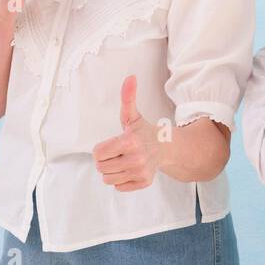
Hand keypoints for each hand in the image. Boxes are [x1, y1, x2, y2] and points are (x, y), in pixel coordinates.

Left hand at [92, 74, 161, 191]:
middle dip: (106, 160)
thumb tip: (130, 77)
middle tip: (119, 152)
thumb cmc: (144, 132)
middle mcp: (136, 158)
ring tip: (124, 160)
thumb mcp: (132, 116)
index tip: (112, 144)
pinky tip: (131, 169)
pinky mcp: (144, 182)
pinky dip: (122, 179)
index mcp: (129, 141)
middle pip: (101, 167)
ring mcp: (140, 172)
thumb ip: (128, 98)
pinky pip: (118, 186)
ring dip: (113, 170)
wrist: (167, 147)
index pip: (98, 153)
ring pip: (108, 179)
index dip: (101, 149)